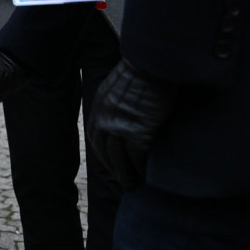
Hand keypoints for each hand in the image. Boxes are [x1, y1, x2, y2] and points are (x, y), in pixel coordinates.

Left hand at [86, 60, 177, 189]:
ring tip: (135, 185)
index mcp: (99, 109)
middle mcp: (104, 120)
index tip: (112, 164)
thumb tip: (123, 113)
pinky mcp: (138, 133)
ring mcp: (120, 128)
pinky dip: (142, 169)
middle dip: (114, 169)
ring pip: (120, 160)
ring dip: (127, 175)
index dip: (104, 154)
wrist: (152, 63)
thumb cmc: (142, 71)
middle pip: (106, 153)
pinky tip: (148, 175)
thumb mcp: (118, 87)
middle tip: (124, 181)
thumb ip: (116, 103)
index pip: (96, 139)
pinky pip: (137, 158)